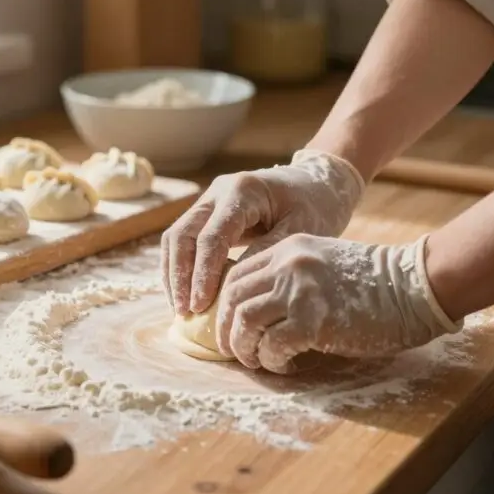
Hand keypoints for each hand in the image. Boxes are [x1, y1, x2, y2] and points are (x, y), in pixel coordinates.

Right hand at [161, 150, 364, 315]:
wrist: (318, 182)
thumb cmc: (316, 206)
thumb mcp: (300, 230)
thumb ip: (266, 252)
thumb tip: (231, 284)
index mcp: (242, 191)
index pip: (210, 238)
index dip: (202, 274)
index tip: (200, 306)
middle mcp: (218, 191)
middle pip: (182, 235)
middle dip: (179, 276)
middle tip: (184, 311)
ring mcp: (209, 200)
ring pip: (175, 237)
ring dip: (174, 273)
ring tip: (181, 308)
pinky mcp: (208, 212)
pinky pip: (183, 240)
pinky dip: (180, 267)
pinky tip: (185, 293)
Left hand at [216, 233, 461, 371]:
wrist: (416, 287)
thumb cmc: (376, 283)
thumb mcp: (324, 265)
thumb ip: (291, 278)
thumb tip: (257, 311)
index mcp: (288, 249)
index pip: (237, 276)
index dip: (225, 306)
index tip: (230, 326)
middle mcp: (287, 266)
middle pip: (233, 299)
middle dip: (227, 330)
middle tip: (235, 351)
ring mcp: (298, 292)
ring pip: (244, 323)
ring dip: (245, 349)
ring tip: (258, 361)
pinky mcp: (312, 321)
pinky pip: (271, 346)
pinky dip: (272, 361)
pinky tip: (286, 366)